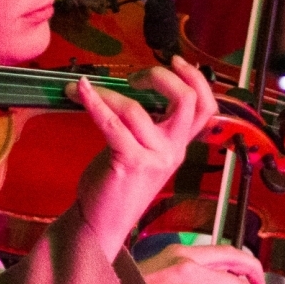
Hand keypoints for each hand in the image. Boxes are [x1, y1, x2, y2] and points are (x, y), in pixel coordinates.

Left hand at [68, 55, 218, 260]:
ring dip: (106, 93)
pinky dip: (94, 102)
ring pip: (137, 109)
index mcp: (178, 145)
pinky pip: (112, 124)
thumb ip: (145, 126)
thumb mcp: (139, 152)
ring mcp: (154, 158)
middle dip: (161, 77)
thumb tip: (131, 90)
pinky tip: (79, 90)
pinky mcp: (130, 162)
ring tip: (82, 88)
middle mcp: (173, 150)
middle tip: (133, 78)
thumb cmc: (115, 184)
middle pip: (187, 101)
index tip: (175, 61)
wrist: (100, 222)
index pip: (205, 107)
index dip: (196, 79)